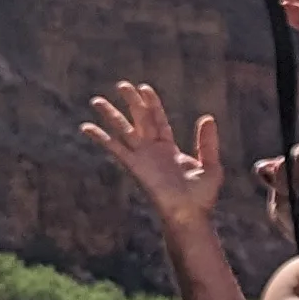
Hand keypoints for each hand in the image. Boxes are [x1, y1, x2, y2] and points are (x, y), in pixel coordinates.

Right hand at [81, 83, 227, 227]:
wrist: (189, 214)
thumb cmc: (202, 196)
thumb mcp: (211, 165)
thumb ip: (207, 142)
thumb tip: (207, 118)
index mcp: (169, 149)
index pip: (158, 120)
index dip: (152, 104)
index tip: (144, 88)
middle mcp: (153, 151)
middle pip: (139, 119)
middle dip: (131, 102)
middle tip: (121, 84)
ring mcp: (142, 157)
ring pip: (124, 129)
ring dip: (110, 114)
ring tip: (96, 100)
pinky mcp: (135, 166)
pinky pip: (115, 148)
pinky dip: (100, 137)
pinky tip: (87, 127)